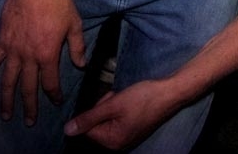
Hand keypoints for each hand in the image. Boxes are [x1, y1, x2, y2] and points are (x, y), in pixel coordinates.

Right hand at [0, 0, 85, 124]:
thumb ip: (78, 46)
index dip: (54, 94)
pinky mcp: (2, 41)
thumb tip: (81, 64)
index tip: (56, 101)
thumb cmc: (57, 2)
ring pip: (8, 81)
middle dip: (29, 106)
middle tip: (29, 122)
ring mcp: (13, 50)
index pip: (50, 82)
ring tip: (5, 115)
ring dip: (6, 100)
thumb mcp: (74, 23)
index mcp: (48, 54)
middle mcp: (29, 57)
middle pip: (28, 87)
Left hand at [65, 80, 179, 149]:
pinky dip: (121, 108)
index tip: (109, 100)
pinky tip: (132, 101)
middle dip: (104, 107)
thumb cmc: (143, 98)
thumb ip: (89, 118)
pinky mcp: (134, 130)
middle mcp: (118, 144)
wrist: (170, 93)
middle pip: (97, 124)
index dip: (96, 109)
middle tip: (119, 97)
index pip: (88, 128)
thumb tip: (67, 130)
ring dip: (113, 106)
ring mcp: (127, 137)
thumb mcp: (113, 105)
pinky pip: (118, 119)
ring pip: (108, 119)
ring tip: (127, 97)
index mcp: (111, 141)